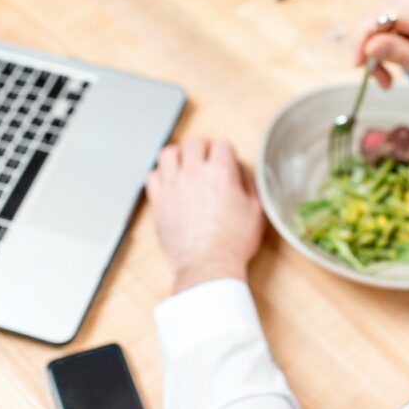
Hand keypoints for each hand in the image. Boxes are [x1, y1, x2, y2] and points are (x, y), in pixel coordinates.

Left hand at [146, 137, 265, 293]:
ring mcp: (173, 186)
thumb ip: (249, 184)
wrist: (208, 265)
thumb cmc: (233, 243)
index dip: (226, 152)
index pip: (221, 144)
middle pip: (193, 142)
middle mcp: (194, 174)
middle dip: (202, 148)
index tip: (226, 160)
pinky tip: (170, 184)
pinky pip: (152, 176)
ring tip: (184, 165)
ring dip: (178, 156)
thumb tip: (241, 172)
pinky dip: (160, 176)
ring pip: (168, 154)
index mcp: (220, 173)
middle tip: (206, 159)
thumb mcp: (256, 211)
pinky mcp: (158, 202)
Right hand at [355, 0, 408, 88]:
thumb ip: (399, 53)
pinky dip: (378, 45)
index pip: (373, 20)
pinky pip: (376, 24)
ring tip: (388, 77)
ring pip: (367, 25)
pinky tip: (390, 62)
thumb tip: (369, 46)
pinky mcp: (397, 2)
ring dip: (372, 52)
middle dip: (366, 54)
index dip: (359, 43)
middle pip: (366, 23)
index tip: (359, 67)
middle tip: (382, 81)